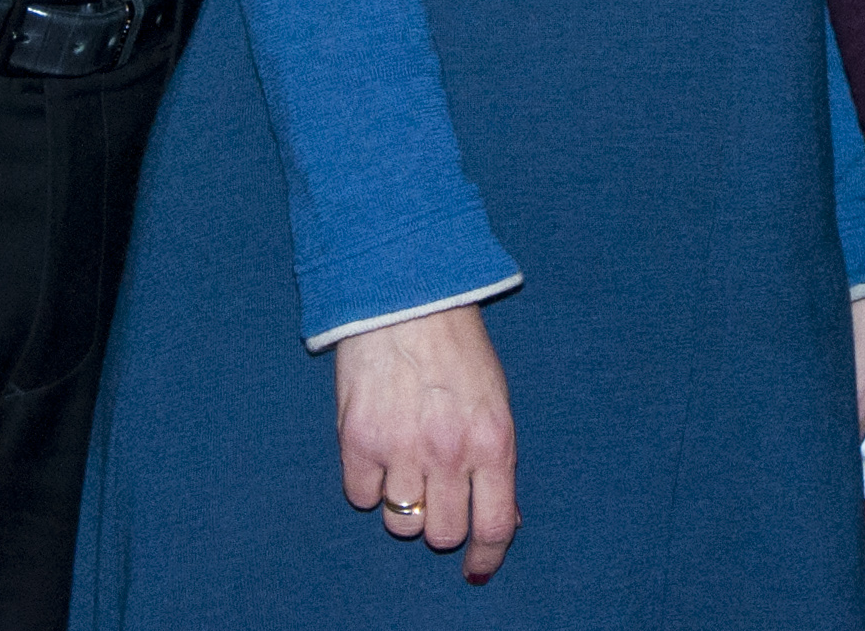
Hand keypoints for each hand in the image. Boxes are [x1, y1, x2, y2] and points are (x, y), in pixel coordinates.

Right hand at [334, 304, 517, 579]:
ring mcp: (401, 449)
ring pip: (401, 523)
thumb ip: (497, 459)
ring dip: (403, 504)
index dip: (486, 556)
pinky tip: (377, 449)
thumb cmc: (457, 347)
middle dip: (441, 524)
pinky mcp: (358, 440)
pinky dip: (368, 483)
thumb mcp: (496, 400)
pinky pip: (362, 497)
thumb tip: (506, 516)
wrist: (406, 297)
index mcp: (493, 441)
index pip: (496, 524)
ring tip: (404, 464)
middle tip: (435, 495)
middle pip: (443, 533)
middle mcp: (449, 452)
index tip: (476, 568)